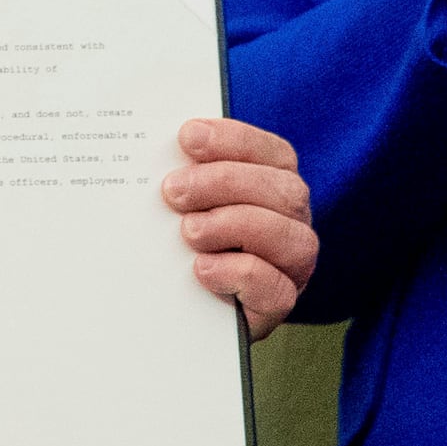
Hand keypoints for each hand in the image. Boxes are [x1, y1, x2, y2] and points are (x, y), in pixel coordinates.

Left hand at [163, 117, 317, 338]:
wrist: (174, 308)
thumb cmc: (179, 243)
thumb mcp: (180, 203)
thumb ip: (183, 176)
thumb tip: (155, 147)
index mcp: (274, 185)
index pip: (271, 153)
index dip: (233, 140)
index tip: (187, 136)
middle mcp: (292, 222)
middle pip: (283, 192)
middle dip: (225, 183)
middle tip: (174, 191)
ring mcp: (291, 265)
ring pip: (290, 238)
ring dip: (234, 226)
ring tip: (189, 231)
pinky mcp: (277, 304)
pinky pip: (276, 288)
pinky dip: (240, 273)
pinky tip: (202, 268)